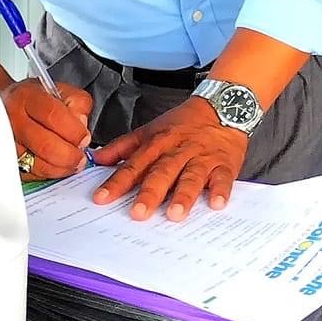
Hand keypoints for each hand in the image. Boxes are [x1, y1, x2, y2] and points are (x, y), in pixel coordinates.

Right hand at [1, 79, 92, 179]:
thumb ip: (78, 103)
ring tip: (71, 162)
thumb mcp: (60, 91)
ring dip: (62, 168)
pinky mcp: (7, 162)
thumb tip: (81, 124)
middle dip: (71, 155)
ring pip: (39, 165)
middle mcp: (12, 119)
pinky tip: (55, 165)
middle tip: (80, 155)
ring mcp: (6, 143)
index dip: (74, 131)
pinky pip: (33, 175)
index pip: (53, 115)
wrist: (6, 108)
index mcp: (27, 97)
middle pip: (46, 145)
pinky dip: (49, 174)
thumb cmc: (34, 101)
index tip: (84, 138)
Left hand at [92, 97, 248, 221]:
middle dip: (149, 193)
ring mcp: (202, 158)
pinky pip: (223, 178)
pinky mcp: (224, 164)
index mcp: (157, 144)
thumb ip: (123, 147)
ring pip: (191, 177)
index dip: (117, 182)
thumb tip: (97, 158)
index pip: (134, 165)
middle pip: (162, 173)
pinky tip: (216, 204)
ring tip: (175, 214)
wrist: (223, 106)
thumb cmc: (184, 123)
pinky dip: (221, 190)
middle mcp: (178, 151)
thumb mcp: (150, 130)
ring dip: (183, 195)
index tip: (102, 198)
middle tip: (138, 213)